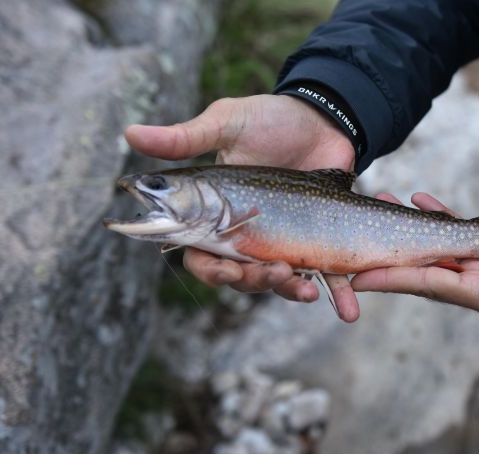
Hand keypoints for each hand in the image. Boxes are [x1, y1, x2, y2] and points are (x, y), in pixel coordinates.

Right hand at [125, 95, 359, 320]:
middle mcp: (248, 234)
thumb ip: (185, 137)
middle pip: (242, 276)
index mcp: (218, 214)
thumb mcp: (227, 123)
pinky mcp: (320, 241)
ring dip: (290, 292)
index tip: (229, 272)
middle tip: (275, 273)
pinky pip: (327, 274)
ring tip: (308, 291)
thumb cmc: (270, 119)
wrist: (325, 118)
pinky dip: (338, 294)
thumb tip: (129, 133)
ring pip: (280, 281)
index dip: (211, 271)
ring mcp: (284, 241)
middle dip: (255, 283)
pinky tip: (348, 309)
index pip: (203, 254)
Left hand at [350, 192, 478, 329]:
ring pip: (430, 245)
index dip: (392, 280)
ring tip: (378, 201)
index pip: (428, 284)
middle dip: (383, 251)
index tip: (356, 277)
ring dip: (402, 226)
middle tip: (349, 233)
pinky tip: (419, 198)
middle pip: (417, 265)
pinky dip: (436, 215)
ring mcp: (477, 265)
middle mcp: (471, 282)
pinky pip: (455, 231)